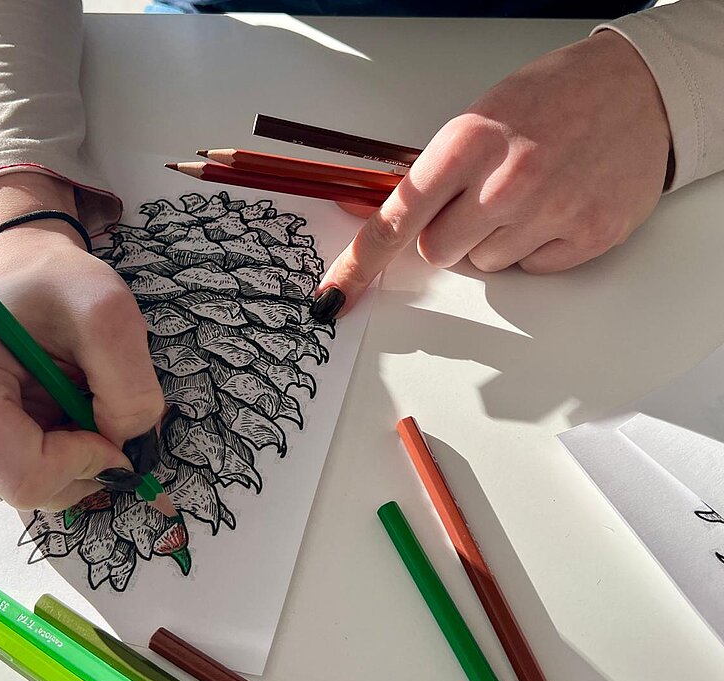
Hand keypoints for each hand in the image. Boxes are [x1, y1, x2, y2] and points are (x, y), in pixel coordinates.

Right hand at [0, 174, 164, 510]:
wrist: (28, 278)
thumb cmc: (59, 286)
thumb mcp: (109, 312)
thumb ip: (130, 386)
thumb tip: (126, 453)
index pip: (27, 477)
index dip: (87, 461)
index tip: (110, 420)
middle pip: (26, 490)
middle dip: (78, 458)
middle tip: (87, 399)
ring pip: (26, 491)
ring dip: (66, 454)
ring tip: (60, 394)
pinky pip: (17, 481)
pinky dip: (50, 456)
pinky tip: (45, 409)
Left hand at [315, 30, 671, 316]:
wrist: (640, 90)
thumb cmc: (554, 99)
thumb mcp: (481, 120)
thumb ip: (436, 174)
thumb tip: (385, 215)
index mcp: (468, 144)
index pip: (397, 218)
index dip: (361, 262)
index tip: (337, 292)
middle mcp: (506, 181)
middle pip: (439, 253)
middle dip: (448, 236)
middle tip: (479, 200)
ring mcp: (549, 212)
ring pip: (484, 265)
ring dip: (495, 241)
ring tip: (528, 196)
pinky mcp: (587, 237)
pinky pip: (531, 270)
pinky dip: (535, 249)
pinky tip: (557, 207)